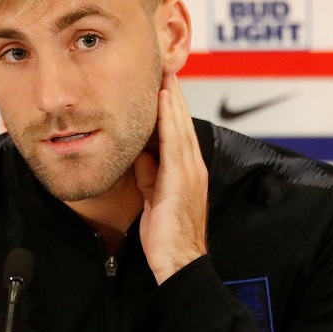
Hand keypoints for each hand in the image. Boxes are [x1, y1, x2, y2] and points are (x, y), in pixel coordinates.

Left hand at [134, 73, 208, 283]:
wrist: (179, 262)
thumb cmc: (167, 237)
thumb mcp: (153, 199)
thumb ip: (148, 176)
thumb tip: (139, 157)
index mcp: (187, 172)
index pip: (178, 132)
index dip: (171, 108)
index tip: (162, 86)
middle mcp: (193, 167)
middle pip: (182, 124)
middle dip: (174, 97)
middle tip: (165, 69)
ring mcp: (190, 171)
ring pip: (180, 127)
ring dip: (172, 100)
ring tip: (165, 74)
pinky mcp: (181, 178)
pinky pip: (175, 142)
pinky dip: (170, 119)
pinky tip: (164, 101)